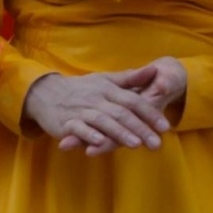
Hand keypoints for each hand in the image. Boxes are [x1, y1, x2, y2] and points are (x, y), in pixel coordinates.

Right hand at [56, 57, 188, 154]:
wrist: (46, 92)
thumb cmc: (82, 88)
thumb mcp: (106, 80)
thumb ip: (131, 79)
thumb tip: (154, 69)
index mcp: (108, 88)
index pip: (133, 100)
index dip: (149, 113)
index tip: (165, 126)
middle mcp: (96, 98)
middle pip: (121, 113)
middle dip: (140, 128)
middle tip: (157, 143)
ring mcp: (81, 110)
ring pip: (103, 121)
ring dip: (119, 132)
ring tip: (136, 144)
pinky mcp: (66, 123)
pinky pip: (78, 128)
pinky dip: (88, 135)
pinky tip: (99, 142)